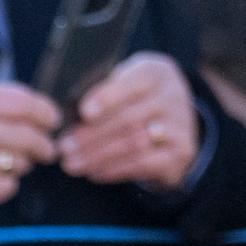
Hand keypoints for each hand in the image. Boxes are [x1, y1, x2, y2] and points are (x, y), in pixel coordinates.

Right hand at [0, 78, 60, 225]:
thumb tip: (36, 111)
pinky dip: (2, 184)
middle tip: (46, 149)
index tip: (52, 120)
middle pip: (30, 135)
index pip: (24, 102)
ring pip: (21, 163)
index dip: (46, 112)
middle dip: (44, 144)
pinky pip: (8, 187)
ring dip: (18, 164)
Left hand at [57, 51, 198, 189]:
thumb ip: (105, 90)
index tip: (84, 112)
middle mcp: (173, 96)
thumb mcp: (126, 83)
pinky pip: (143, 164)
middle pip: (128, 118)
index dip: (108, 97)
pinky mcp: (180, 153)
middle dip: (91, 136)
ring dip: (97, 156)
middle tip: (64, 147)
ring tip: (72, 164)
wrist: (175, 126)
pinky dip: (114, 170)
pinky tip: (94, 172)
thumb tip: (70, 112)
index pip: (133, 82)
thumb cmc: (137, 101)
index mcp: (157, 72)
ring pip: (133, 144)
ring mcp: (180, 126)